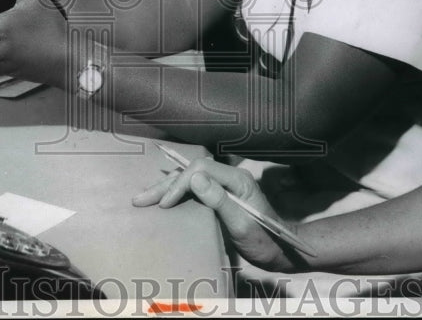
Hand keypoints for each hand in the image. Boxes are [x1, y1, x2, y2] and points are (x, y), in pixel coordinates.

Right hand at [132, 157, 294, 271]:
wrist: (281, 251)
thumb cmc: (264, 240)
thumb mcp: (242, 225)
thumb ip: (220, 200)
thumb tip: (195, 178)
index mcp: (237, 179)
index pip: (201, 169)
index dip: (180, 184)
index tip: (165, 204)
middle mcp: (230, 177)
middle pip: (192, 171)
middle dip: (165, 184)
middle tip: (140, 199)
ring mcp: (225, 185)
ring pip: (190, 178)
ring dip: (166, 187)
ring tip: (143, 199)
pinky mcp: (220, 195)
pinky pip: (193, 188)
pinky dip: (175, 193)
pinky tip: (162, 198)